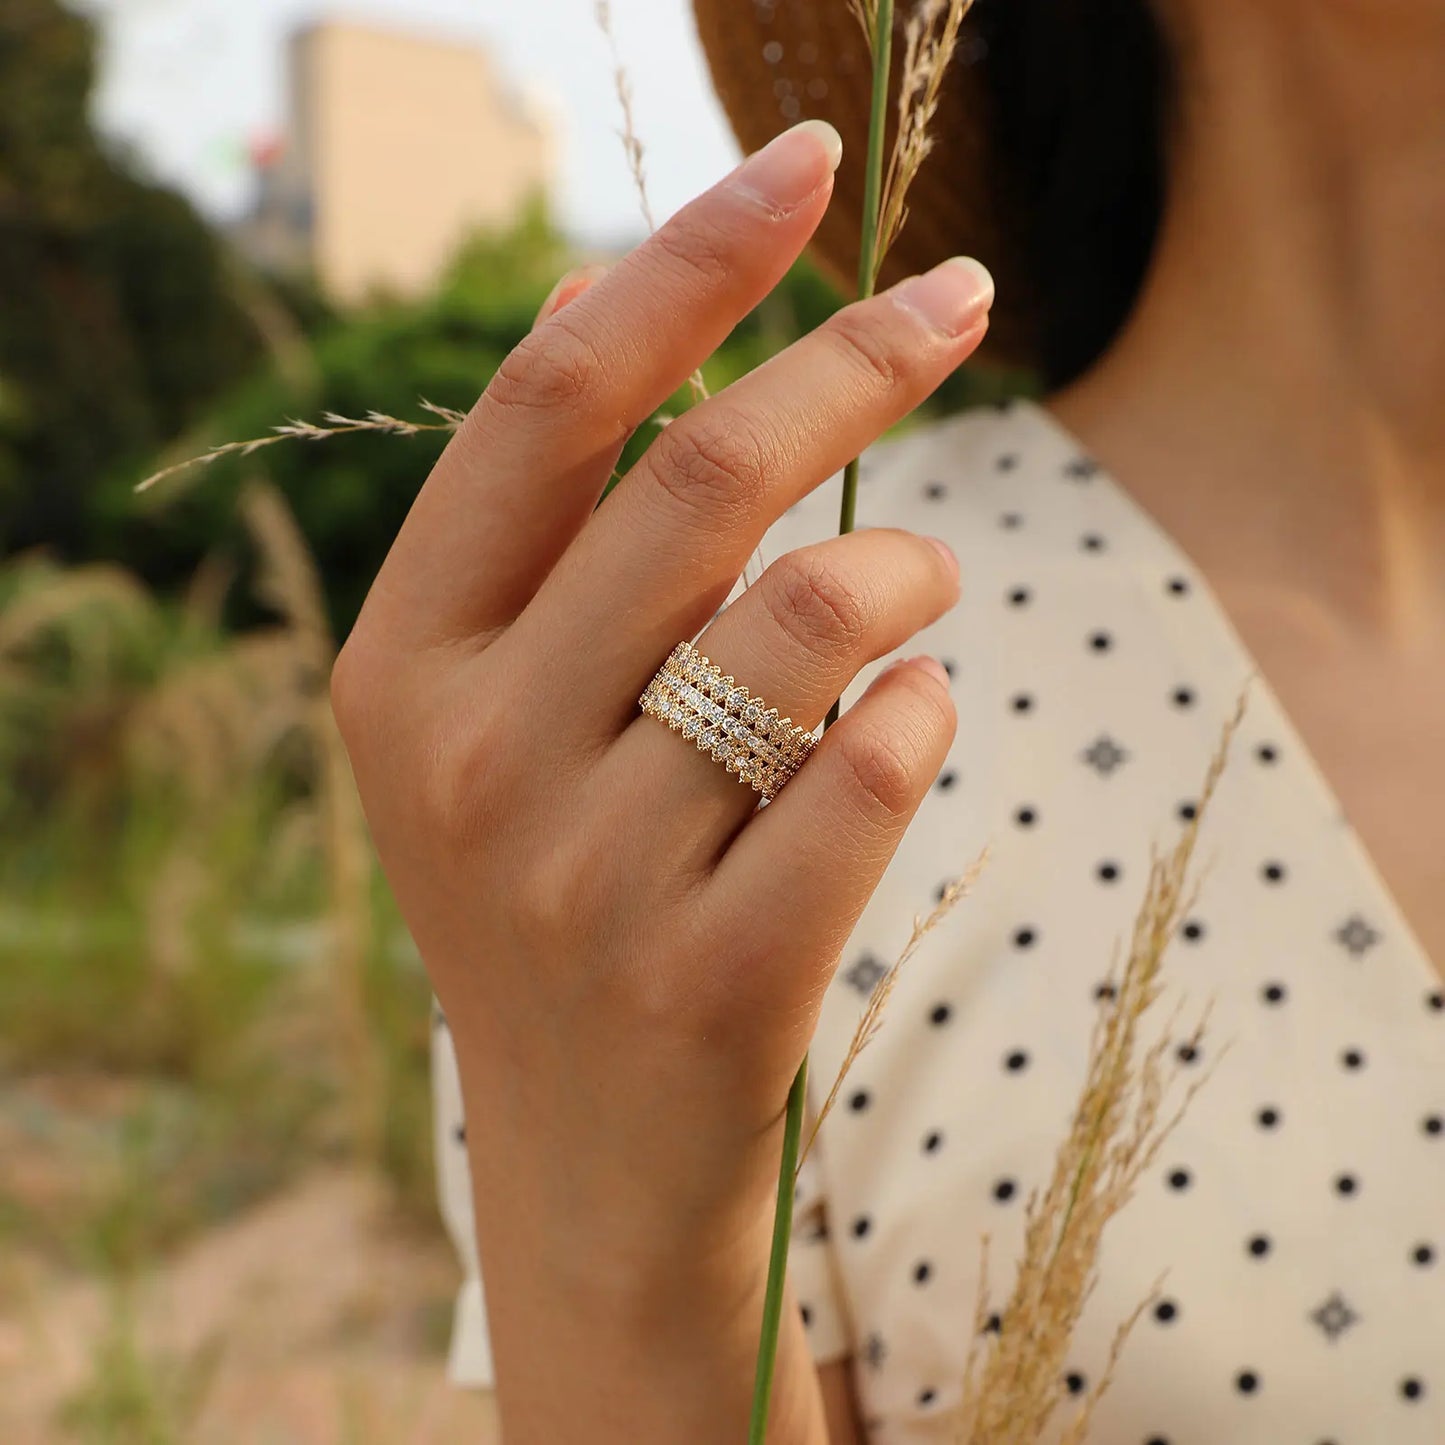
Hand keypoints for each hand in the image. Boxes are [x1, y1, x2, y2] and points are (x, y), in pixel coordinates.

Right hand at [332, 118, 992, 1440]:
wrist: (589, 1156)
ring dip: (909, 566)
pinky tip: (912, 726)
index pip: (548, 404)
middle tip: (958, 298)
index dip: (685, 260)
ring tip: (926, 583)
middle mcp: (470, 759)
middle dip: (856, 354)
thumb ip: (559, 539)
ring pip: (812, 621)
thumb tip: (628, 304)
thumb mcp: (502, 722)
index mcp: (403, 665)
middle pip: (700, 480)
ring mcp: (584, 880)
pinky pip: (874, 770)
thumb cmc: (565, 894)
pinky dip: (926, 716)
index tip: (804, 161)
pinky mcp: (711, 980)